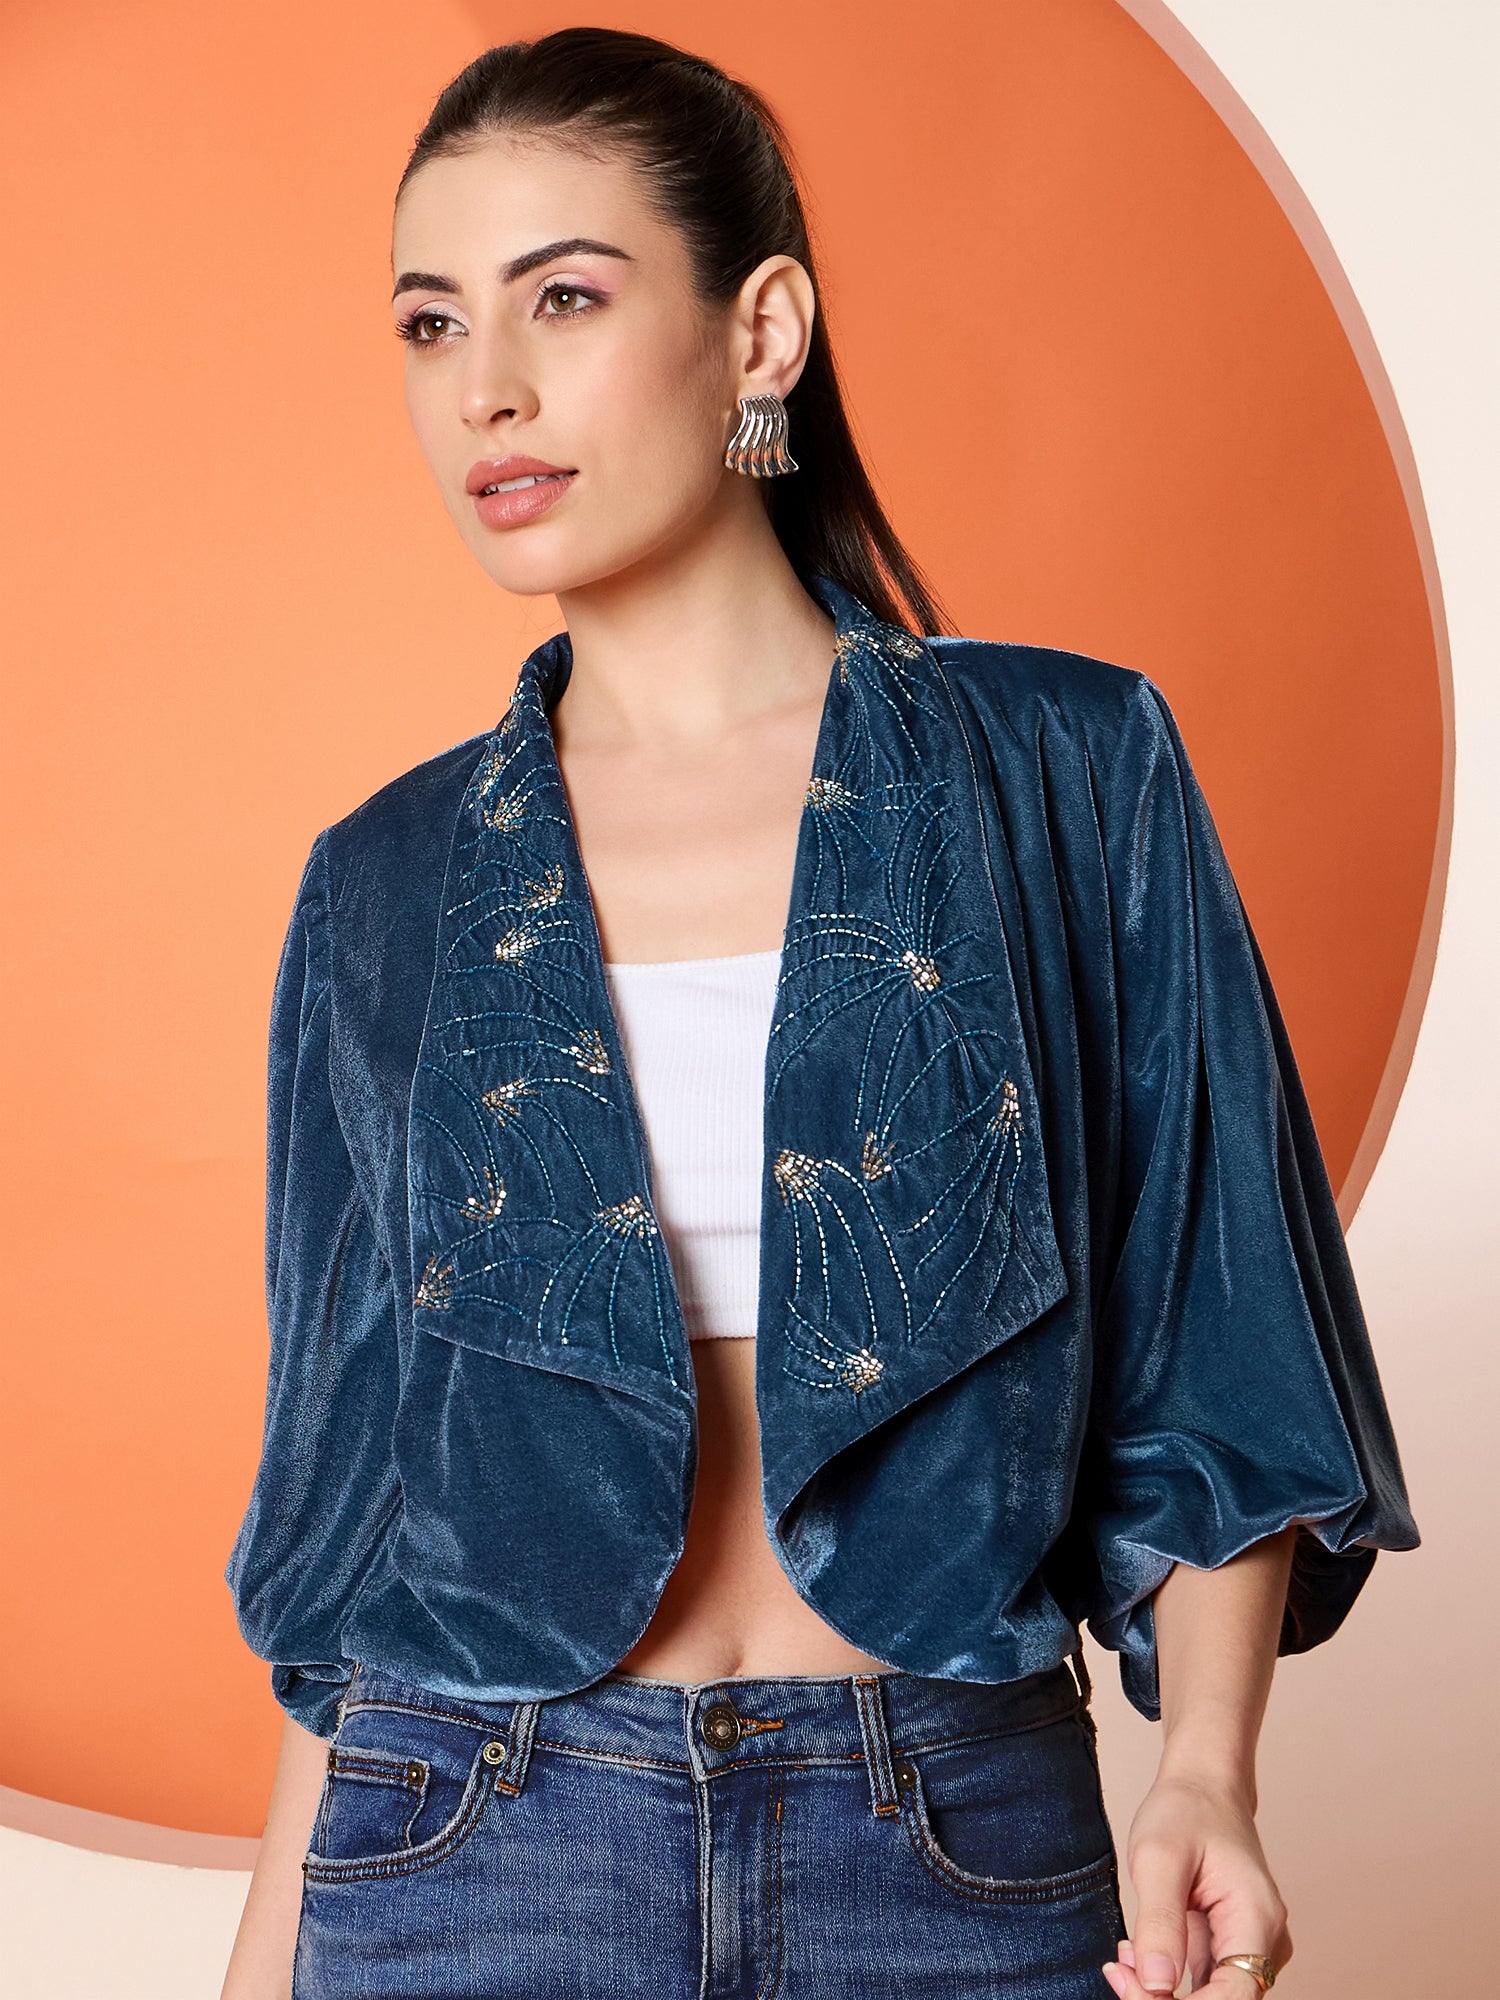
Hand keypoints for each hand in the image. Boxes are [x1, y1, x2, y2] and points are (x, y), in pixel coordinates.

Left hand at [1100, 1771, 1292, 1996]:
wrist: (1203, 1784)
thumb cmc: (1185, 1810)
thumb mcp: (1159, 1858)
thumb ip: (1159, 1923)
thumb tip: (1156, 1985)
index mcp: (1257, 1919)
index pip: (1234, 1998)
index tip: (1134, 1985)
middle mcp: (1265, 1940)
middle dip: (1164, 1999)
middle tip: (1119, 1969)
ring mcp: (1251, 1945)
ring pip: (1211, 1996)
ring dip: (1162, 1991)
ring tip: (1124, 1954)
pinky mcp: (1231, 1945)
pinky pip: (1205, 1982)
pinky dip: (1167, 1976)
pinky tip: (1137, 1953)